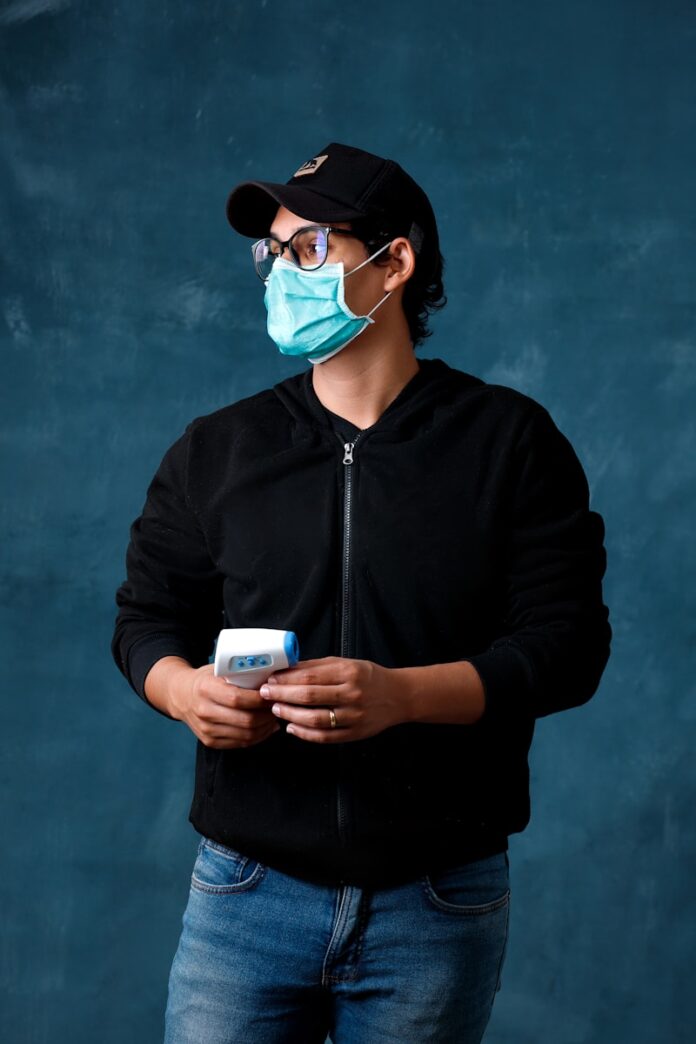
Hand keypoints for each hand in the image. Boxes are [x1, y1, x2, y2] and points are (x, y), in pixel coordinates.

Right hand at [169, 663, 280, 748]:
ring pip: (245, 735)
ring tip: (274, 717)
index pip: (238, 698)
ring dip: (265, 728)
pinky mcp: (210, 741)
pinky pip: (240, 743)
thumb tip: (271, 676)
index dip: (259, 699)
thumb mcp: (218, 669)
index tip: (272, 694)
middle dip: (267, 715)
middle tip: (278, 707)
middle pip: (245, 720)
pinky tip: (265, 728)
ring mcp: (206, 729)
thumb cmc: (206, 679)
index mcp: (206, 689)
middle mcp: (204, 711)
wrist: (181, 695)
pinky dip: (257, 737)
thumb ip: (239, 673)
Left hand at [259, 657, 405, 742]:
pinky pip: (324, 737)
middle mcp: (352, 694)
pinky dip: (304, 734)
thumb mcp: (346, 664)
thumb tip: (287, 669)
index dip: (286, 679)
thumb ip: (318, 666)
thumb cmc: (368, 677)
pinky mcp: (354, 734)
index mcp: (349, 673)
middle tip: (265, 694)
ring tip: (276, 709)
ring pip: (314, 719)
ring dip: (290, 715)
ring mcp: (354, 716)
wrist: (399, 696)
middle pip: (308, 697)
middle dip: (282, 695)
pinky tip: (291, 727)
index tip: (270, 680)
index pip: (309, 677)